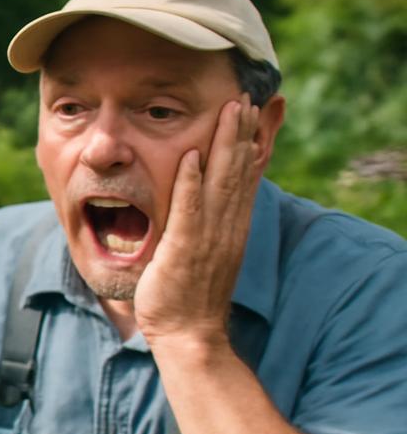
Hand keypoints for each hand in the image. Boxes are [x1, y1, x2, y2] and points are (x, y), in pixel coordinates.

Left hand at [135, 93, 263, 349]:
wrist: (187, 335)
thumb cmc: (187, 296)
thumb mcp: (204, 253)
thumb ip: (205, 225)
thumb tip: (201, 202)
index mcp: (230, 228)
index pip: (243, 178)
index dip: (248, 143)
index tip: (249, 111)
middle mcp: (225, 229)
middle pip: (237, 172)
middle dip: (239, 133)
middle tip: (242, 98)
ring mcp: (206, 239)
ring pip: (219, 183)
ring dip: (222, 146)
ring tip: (227, 112)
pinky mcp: (183, 251)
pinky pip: (187, 211)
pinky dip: (188, 183)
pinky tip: (188, 156)